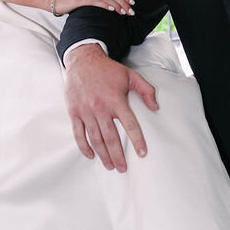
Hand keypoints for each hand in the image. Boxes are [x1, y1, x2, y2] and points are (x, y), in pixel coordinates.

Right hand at [64, 44, 158, 170]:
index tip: (142, 153)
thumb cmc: (107, 69)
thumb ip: (146, 90)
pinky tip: (91, 155)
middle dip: (117, 155)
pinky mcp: (74, 112)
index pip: (129, 124)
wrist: (82, 60)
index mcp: (115, 99)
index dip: (136, 140)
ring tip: (110, 166)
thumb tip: (155, 107)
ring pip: (95, 138)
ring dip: (103, 154)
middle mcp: (100, 107)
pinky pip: (78, 133)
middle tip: (123, 168)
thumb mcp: (130, 75)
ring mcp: (85, 111)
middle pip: (110, 137)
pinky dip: (84, 146)